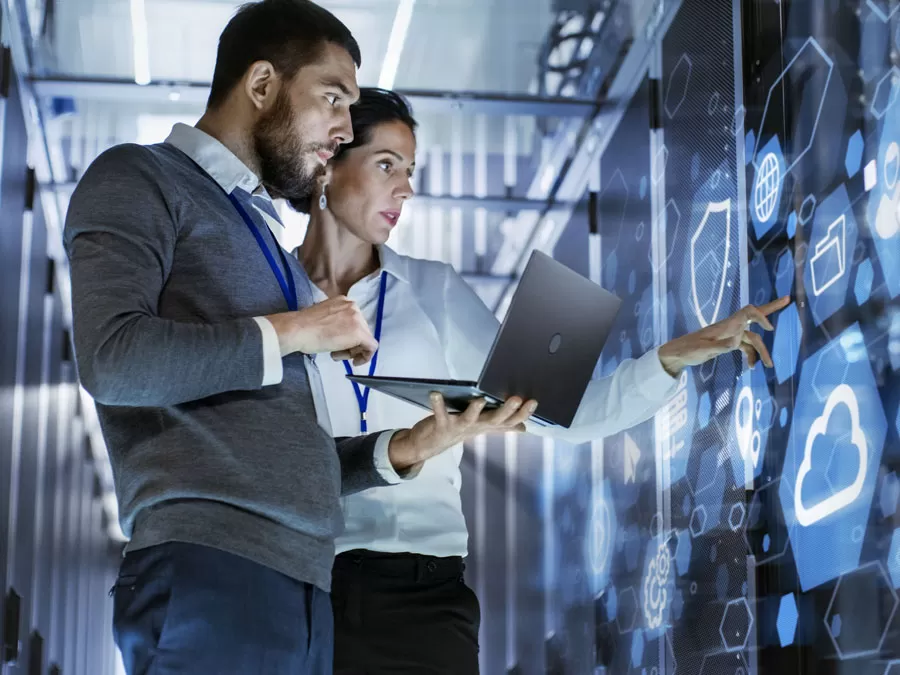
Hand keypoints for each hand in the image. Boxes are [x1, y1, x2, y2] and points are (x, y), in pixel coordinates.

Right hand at [264, 296, 377, 365]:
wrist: (298, 330)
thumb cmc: (304, 326)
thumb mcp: (324, 317)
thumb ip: (336, 321)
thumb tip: (341, 333)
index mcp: (344, 301)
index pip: (354, 321)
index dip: (348, 336)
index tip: (339, 344)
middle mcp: (353, 306)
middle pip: (361, 329)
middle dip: (351, 344)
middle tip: (336, 352)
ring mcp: (358, 319)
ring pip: (365, 339)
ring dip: (352, 350)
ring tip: (336, 354)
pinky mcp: (359, 333)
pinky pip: (371, 347)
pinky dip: (365, 356)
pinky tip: (354, 361)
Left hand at [387, 394, 537, 472]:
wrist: (429, 445)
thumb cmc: (457, 430)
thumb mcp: (481, 427)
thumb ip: (502, 425)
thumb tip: (523, 427)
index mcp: (486, 425)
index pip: (509, 421)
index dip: (522, 413)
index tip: (534, 402)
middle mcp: (475, 427)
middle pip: (494, 420)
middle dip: (506, 410)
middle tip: (516, 399)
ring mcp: (458, 427)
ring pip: (469, 419)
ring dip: (475, 410)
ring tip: (480, 400)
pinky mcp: (441, 425)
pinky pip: (439, 414)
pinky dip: (437, 404)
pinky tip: (435, 393)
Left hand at [657, 296, 790, 375]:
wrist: (678, 354)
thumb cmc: (688, 350)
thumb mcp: (703, 350)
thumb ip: (720, 346)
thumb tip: (736, 343)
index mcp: (726, 325)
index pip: (747, 312)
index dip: (760, 316)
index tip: (769, 328)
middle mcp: (731, 327)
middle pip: (754, 316)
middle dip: (771, 308)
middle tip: (788, 299)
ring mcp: (730, 335)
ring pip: (753, 339)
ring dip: (762, 351)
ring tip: (769, 366)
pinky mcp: (728, 343)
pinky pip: (745, 347)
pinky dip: (751, 355)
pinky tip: (751, 366)